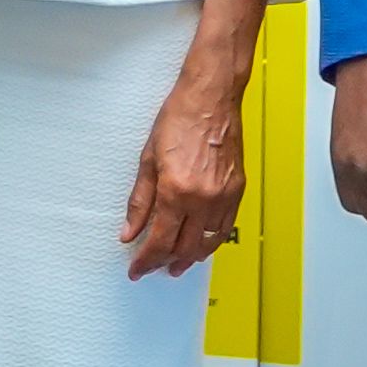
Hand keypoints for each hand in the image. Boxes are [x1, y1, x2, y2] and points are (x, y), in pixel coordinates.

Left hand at [123, 73, 245, 278]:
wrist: (211, 97)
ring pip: (208, 243)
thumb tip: (129, 232)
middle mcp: (203, 199)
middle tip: (153, 268)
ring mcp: (223, 196)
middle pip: (184, 248)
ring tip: (177, 263)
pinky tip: (200, 242)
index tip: (136, 269)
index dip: (146, 261)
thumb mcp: (148, 159)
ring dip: (190, 257)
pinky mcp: (238, 190)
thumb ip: (139, 201)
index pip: (159, 241)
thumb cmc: (179, 119)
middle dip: (166, 263)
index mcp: (176, 191)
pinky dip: (211, 241)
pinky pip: (225, 227)